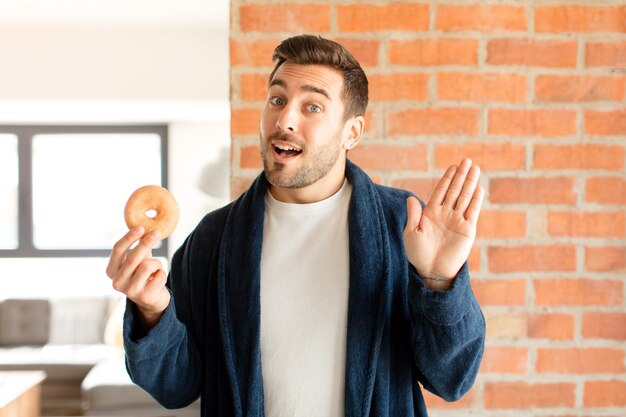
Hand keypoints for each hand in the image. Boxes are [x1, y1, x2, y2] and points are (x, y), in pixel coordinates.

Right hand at [106, 227, 169, 329]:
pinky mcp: (145, 297)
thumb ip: (138, 246)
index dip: (129, 237)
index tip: (141, 228)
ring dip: (157, 263)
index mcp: (111, 271)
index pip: (117, 250)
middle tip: (157, 232)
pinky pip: (160, 275)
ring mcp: (130, 292)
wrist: (152, 300)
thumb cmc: (143, 275)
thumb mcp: (137, 260)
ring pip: (148, 265)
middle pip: (133, 257)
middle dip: (147, 242)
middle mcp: (117, 282)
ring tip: (156, 268)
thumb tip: (145, 227)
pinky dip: (162, 273)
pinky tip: (158, 279)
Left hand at [403, 158, 483, 289]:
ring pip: (464, 197)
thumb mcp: (412, 232)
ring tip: (475, 168)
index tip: (453, 166)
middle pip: (454, 190)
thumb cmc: (418, 253)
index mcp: (431, 213)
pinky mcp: (467, 230)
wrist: (431, 270)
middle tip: (467, 160)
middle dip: (461, 176)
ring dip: (470, 183)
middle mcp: (445, 214)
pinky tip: (479, 188)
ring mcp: (457, 221)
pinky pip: (472, 212)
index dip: (447, 178)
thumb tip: (410, 198)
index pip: (441, 191)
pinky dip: (475, 200)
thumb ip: (413, 215)